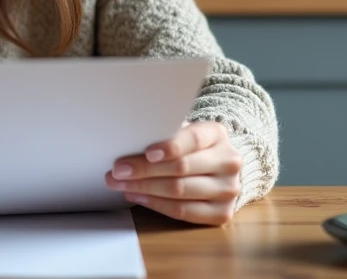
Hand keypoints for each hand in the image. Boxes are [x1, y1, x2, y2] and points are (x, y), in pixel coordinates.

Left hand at [105, 121, 242, 225]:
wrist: (216, 168)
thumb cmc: (189, 147)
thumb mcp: (181, 132)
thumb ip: (163, 133)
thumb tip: (129, 140)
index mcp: (217, 134)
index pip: (194, 139)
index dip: (169, 147)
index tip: (147, 152)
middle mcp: (229, 161)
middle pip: (182, 167)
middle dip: (144, 170)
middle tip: (118, 171)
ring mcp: (229, 189)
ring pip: (180, 191)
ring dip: (144, 189)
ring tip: (121, 184)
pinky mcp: (222, 213)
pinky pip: (183, 212)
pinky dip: (156, 204)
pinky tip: (139, 196)